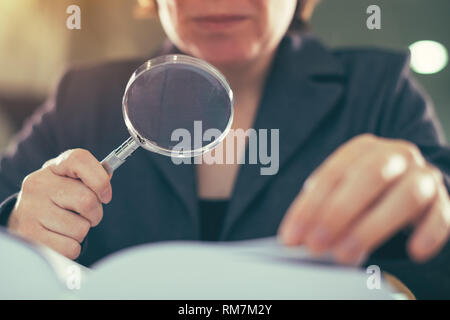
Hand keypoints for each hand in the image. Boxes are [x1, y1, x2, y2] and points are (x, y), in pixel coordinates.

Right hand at [7, 149, 111, 258]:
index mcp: (53, 168)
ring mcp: (31, 210)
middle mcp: (38, 185)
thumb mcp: (71, 182)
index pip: (79, 160)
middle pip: (87, 200)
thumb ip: (92, 177)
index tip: (105, 195)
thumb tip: (107, 177)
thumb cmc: (57, 199)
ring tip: (69, 226)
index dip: (100, 179)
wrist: (23, 219)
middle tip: (89, 216)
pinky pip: (70, 248)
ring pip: (81, 228)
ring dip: (82, 232)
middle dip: (96, 213)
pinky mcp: (29, 235)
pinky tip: (60, 239)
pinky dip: (72, 247)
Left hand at [278, 134, 449, 263]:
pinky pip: (441, 214)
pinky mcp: (443, 200)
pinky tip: (413, 252)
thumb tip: (296, 237)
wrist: (410, 182)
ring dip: (372, 227)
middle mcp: (396, 155)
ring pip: (406, 195)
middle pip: (369, 176)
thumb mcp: (341, 190)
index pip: (333, 174)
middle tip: (316, 245)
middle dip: (338, 213)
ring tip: (346, 255)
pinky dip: (429, 233)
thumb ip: (321, 207)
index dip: (309, 206)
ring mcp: (422, 175)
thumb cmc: (367, 191)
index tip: (292, 236)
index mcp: (364, 148)